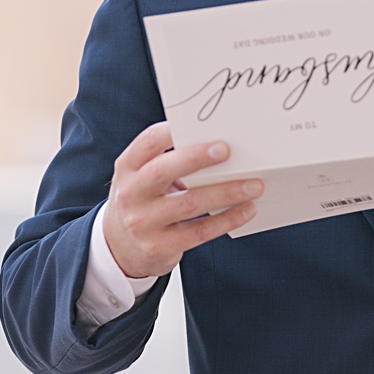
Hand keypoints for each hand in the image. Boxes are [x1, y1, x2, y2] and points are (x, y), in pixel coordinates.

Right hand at [102, 121, 261, 278]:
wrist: (119, 248)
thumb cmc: (143, 201)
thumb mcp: (142, 177)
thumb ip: (168, 160)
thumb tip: (221, 148)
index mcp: (128, 168)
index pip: (147, 143)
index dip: (171, 132)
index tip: (202, 126)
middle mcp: (131, 194)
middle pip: (163, 171)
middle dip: (197, 158)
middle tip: (228, 150)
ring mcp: (143, 222)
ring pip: (189, 203)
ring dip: (226, 192)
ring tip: (254, 185)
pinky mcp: (158, 247)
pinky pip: (200, 231)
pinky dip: (227, 219)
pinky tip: (247, 210)